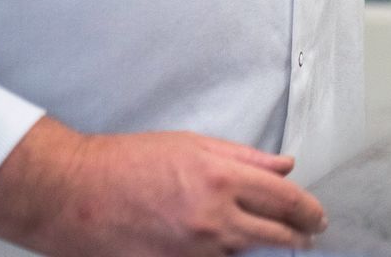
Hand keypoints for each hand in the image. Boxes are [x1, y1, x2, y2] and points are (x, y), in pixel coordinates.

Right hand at [0, 117, 326, 255]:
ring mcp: (195, 249)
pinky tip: (229, 248)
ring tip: (276, 242)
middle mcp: (214, 217)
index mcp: (222, 178)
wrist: (73, 193)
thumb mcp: (192, 145)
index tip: (317, 217)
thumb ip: (244, 158)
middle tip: (308, 236)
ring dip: (263, 248)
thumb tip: (285, 167)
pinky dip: (227, 256)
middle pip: (277, 235)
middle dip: (299, 236)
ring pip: (248, 254)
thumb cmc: (128, 161)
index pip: (286, 200)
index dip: (309, 211)